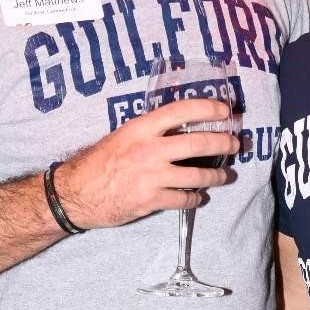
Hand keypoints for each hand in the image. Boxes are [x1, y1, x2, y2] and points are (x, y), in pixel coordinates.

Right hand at [52, 98, 239, 230]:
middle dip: (223, 142)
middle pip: (198, 143)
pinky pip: (184, 199)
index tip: (225, 110)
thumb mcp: (122, 136)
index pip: (181, 111)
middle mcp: (149, 150)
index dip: (208, 108)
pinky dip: (196, 198)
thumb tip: (180, 127)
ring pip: (198, 175)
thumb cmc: (97, 162)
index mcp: (141, 128)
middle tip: (235, 143)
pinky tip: (199, 197)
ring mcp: (151, 177)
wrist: (75, 194)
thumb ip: (149, 131)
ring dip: (217, 175)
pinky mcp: (151, 200)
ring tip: (225, 175)